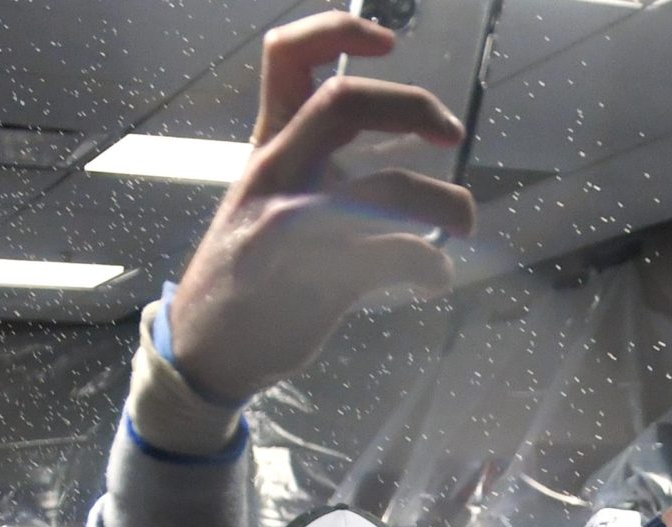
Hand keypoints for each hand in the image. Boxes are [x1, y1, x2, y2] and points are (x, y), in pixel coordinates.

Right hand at [167, 14, 476, 403]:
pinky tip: (432, 277)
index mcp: (269, 147)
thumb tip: (389, 132)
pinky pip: (400, 256)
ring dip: (446, 200)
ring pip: (388, 188)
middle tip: (450, 131)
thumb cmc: (250, 271)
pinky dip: (432, 266)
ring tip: (463, 219)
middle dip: (413, 105)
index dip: (336, 30)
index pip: (286, 59)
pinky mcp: (321, 278)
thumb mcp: (267, 196)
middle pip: (345, 103)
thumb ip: (312, 158)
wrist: (208, 349)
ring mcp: (296, 225)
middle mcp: (278, 174)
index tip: (386, 40)